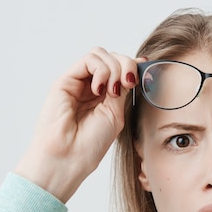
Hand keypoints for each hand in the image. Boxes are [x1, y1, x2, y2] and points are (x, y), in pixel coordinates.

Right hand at [14, 47, 142, 202]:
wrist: (69, 156)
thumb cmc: (91, 143)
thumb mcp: (116, 112)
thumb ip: (124, 88)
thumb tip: (137, 65)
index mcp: (105, 95)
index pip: (120, 68)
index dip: (133, 65)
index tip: (145, 68)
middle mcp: (91, 86)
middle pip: (113, 57)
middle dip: (126, 66)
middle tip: (127, 85)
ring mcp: (78, 82)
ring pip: (102, 55)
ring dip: (114, 69)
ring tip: (110, 92)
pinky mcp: (66, 80)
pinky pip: (90, 59)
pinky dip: (101, 71)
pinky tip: (99, 90)